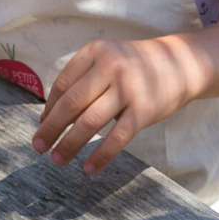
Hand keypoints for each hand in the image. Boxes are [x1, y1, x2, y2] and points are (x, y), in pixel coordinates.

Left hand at [31, 36, 195, 173]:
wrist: (180, 64)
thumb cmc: (135, 66)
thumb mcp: (107, 59)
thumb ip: (82, 80)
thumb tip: (48, 116)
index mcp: (96, 51)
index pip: (63, 83)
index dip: (49, 108)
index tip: (41, 125)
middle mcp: (110, 66)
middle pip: (71, 103)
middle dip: (51, 128)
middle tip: (37, 146)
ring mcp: (128, 88)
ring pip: (89, 122)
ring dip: (69, 144)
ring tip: (57, 159)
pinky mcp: (144, 111)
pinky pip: (117, 138)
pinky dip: (100, 156)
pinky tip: (88, 168)